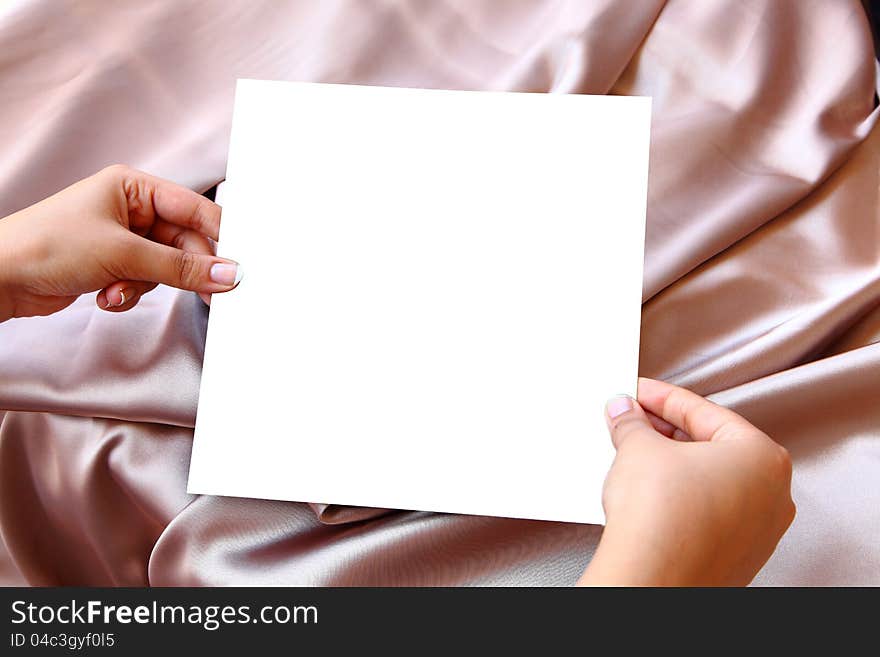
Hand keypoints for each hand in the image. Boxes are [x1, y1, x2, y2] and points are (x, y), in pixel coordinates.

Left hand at [0, 165, 239, 321]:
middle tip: (205, 294)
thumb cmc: (45, 246)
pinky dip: (131, 293)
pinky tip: (106, 296)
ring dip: (148, 285)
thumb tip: (228, 274)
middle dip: (181, 271)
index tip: (240, 263)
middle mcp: (130, 209)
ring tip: (119, 290)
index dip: (221, 235)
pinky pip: (146, 280)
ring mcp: (122, 238)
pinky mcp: (113, 264)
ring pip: (166, 266)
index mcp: (133, 187)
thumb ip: (182, 267)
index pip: (194, 208)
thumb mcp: (124, 255)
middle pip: (184, 242)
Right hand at [578, 377, 794, 585]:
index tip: (639, 394)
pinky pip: (708, 516)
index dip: (661, 398)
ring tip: (636, 457)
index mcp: (763, 457)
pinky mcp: (736, 560)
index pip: (704, 412)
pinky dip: (681, 500)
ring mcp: (758, 533)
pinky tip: (650, 496)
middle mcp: (773, 495)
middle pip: (712, 447)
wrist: (652, 580)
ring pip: (711, 483)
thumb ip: (633, 423)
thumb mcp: (638, 448)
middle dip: (668, 432)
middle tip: (633, 422)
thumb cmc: (661, 518)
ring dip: (674, 466)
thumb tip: (626, 414)